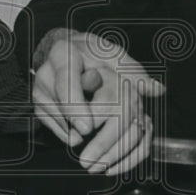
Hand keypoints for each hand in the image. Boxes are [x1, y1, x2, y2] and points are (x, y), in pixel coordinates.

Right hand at [32, 30, 164, 175]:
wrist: (71, 51)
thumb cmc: (96, 54)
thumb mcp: (116, 57)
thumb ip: (135, 73)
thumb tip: (157, 90)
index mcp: (65, 52)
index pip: (65, 79)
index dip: (75, 105)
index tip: (88, 127)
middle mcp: (47, 70)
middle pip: (57, 102)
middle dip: (74, 124)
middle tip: (89, 143)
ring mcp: (39, 88)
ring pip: (52, 116)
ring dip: (71, 132)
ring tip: (89, 142)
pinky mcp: (38, 104)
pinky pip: (50, 125)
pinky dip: (66, 134)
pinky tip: (80, 138)